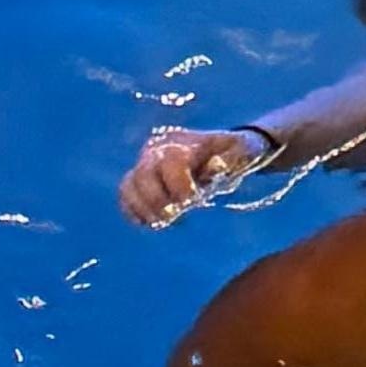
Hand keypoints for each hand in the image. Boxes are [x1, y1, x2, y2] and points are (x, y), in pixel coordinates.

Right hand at [124, 128, 261, 228]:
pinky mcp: (139, 179)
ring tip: (161, 222)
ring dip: (143, 209)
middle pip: (142, 174)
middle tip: (174, 216)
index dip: (178, 184)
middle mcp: (157, 151)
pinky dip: (133, 211)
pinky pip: (125, 195)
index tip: (192, 200)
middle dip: (157, 200)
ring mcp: (145, 164)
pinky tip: (150, 223)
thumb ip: (230, 159)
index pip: (170, 162)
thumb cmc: (232, 153)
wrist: (217, 150)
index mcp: (182, 143)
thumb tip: (216, 167)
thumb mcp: (240, 151)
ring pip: (129, 185)